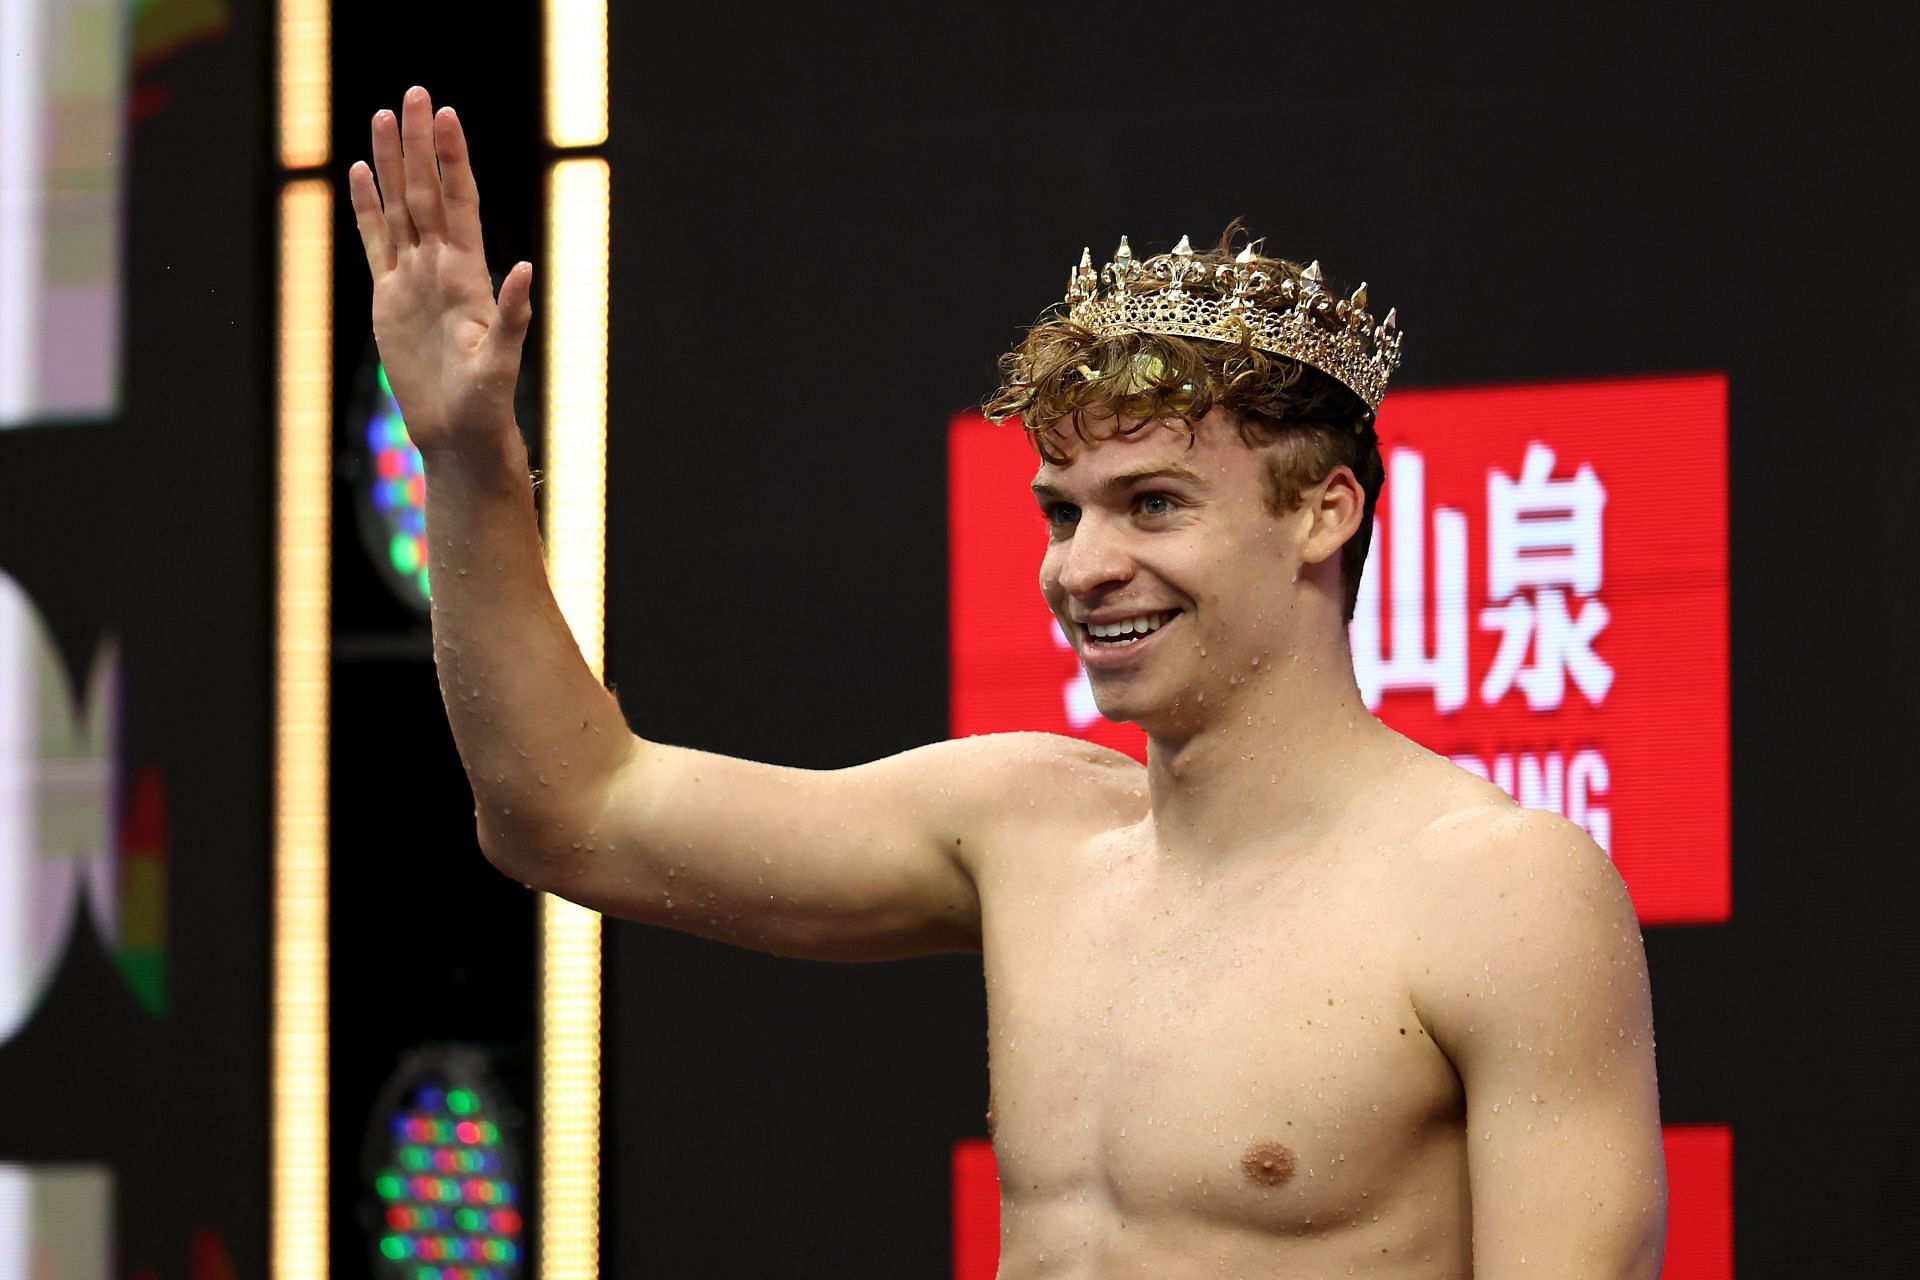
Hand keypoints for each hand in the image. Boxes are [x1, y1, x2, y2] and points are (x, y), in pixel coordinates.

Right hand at [347, 85, 530, 456]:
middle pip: (426, 192)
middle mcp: (441, 267)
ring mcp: (413, 279)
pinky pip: (375, 241)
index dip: (452, 159)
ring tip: (383, 115)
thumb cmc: (486, 404)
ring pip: (399, 208)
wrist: (458, 434)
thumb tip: (524, 269)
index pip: (459, 202)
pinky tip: (361, 173)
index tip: (446, 115)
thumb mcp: (501, 361)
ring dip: (392, 163)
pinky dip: (367, 207)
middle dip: (420, 143)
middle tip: (413, 93)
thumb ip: (513, 314)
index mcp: (469, 275)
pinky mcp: (389, 297)